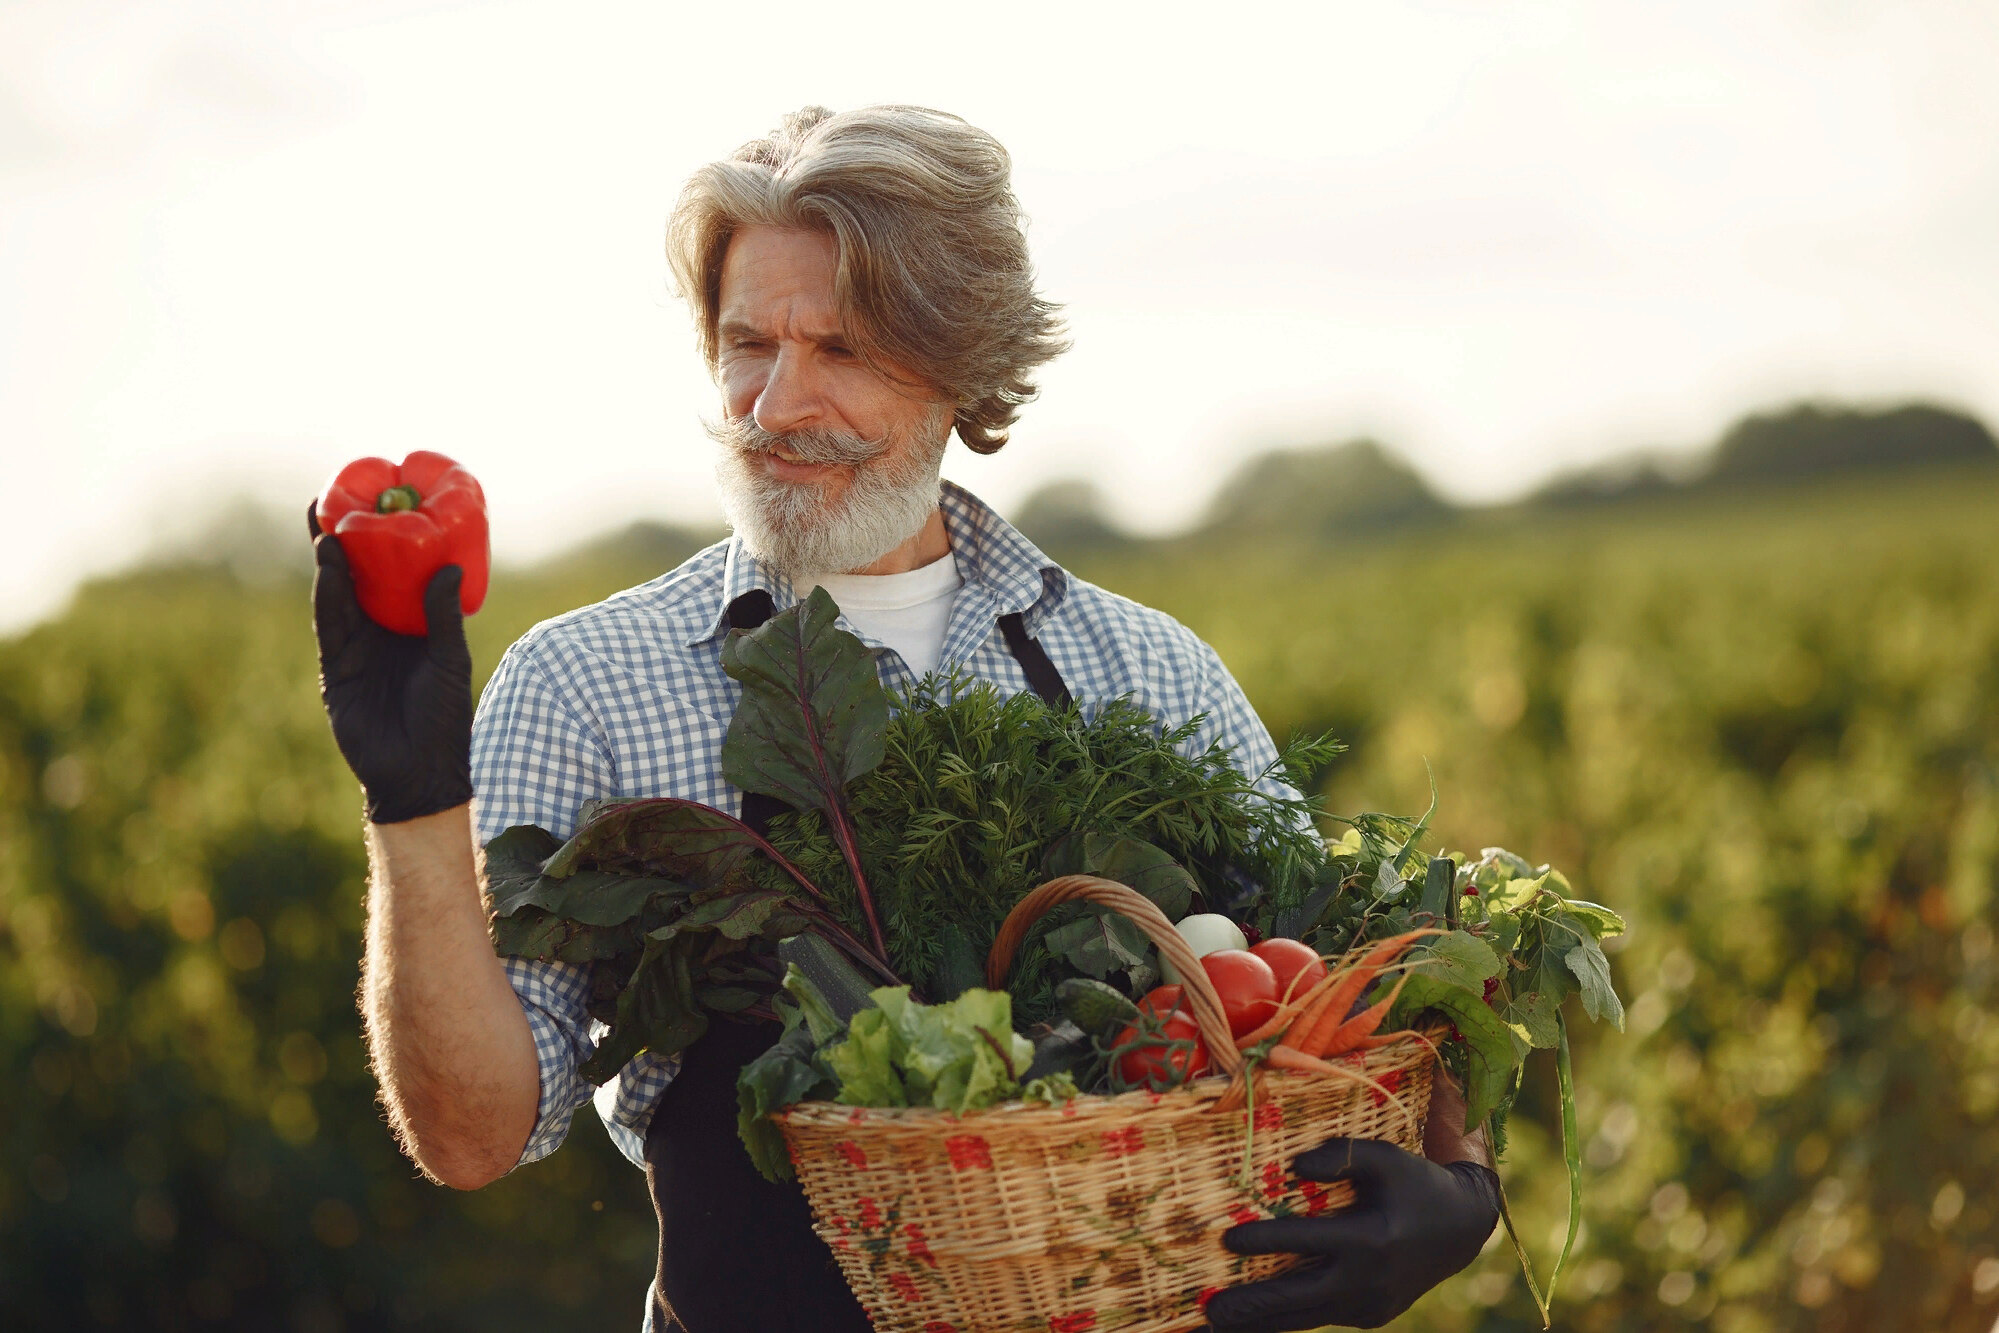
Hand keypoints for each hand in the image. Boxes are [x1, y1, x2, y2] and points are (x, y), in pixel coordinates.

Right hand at [310, 501, 474, 823]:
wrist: (419, 770)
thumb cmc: (444, 717)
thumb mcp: (450, 659)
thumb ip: (444, 615)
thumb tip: (450, 566)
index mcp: (410, 623)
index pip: (393, 572)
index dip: (382, 539)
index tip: (375, 503)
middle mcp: (380, 629)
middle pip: (356, 574)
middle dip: (342, 539)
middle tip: (332, 498)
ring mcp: (355, 647)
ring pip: (338, 595)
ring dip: (332, 562)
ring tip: (328, 528)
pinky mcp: (336, 667)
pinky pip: (330, 626)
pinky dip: (328, 597)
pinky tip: (328, 569)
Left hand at [1205, 1138, 1499, 1331]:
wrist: (1461, 1230)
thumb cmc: (1414, 1183)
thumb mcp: (1384, 1158)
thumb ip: (1341, 1155)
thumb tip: (1295, 1168)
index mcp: (1372, 1238)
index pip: (1309, 1241)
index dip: (1267, 1240)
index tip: (1227, 1239)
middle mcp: (1369, 1279)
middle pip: (1300, 1298)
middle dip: (1254, 1306)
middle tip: (1211, 1311)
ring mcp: (1370, 1305)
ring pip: (1307, 1318)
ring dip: (1263, 1323)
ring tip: (1217, 1325)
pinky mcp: (1370, 1317)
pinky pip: (1321, 1317)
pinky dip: (1288, 1318)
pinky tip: (1256, 1318)